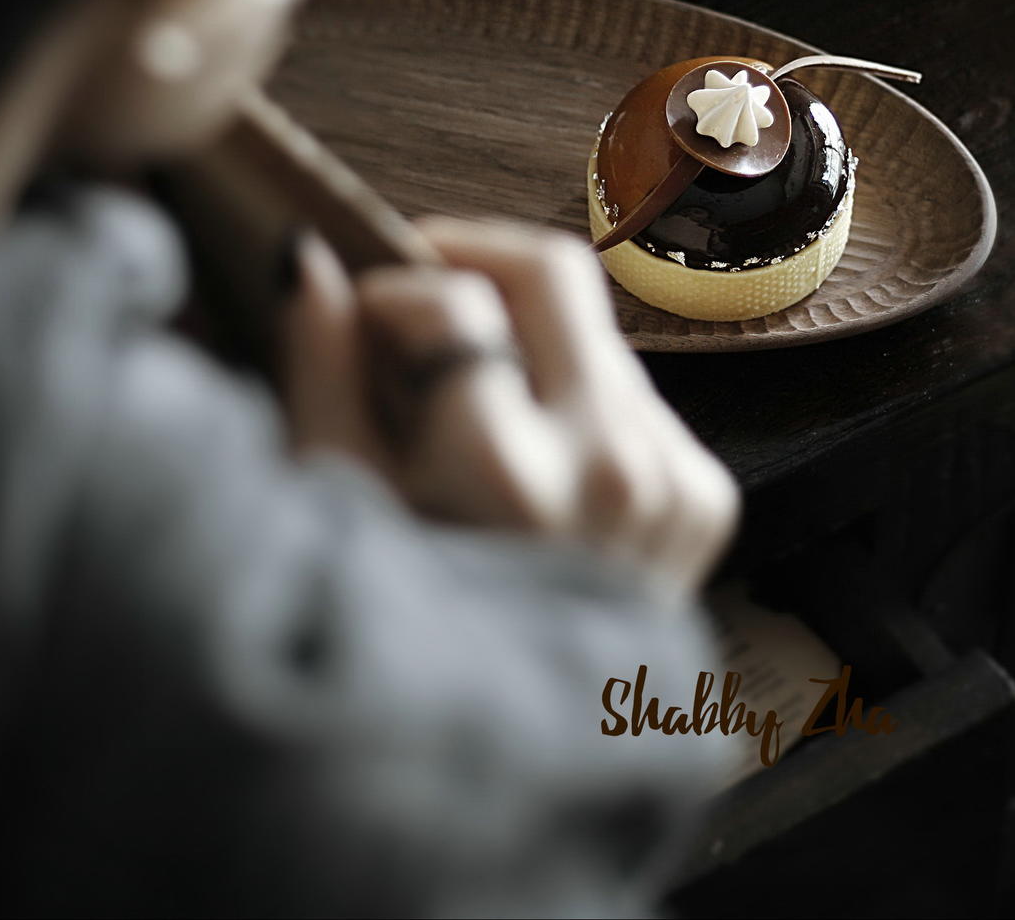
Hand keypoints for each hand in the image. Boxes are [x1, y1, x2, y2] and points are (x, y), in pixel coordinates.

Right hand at [279, 217, 739, 600]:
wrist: (517, 759)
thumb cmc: (404, 635)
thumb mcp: (339, 509)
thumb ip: (322, 373)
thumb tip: (309, 260)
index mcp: (508, 472)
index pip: (455, 300)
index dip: (391, 291)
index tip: (361, 317)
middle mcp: (610, 463)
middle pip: (554, 271)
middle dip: (474, 254)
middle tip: (418, 281)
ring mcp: (671, 480)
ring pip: (593, 333)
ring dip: (525, 339)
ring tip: (469, 400)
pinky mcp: (704, 498)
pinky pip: (632, 393)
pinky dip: (573, 399)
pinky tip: (531, 457)